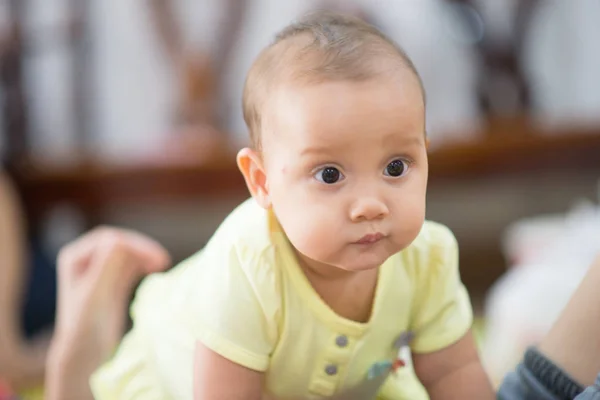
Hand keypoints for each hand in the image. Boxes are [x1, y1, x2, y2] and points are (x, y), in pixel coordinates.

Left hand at [45, 227, 169, 399]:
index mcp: (74, 256)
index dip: (133, 244)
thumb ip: (106, 265)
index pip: (109, 239)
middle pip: (120, 243)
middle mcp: (85, 260)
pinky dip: (143, 263)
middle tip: (163, 260)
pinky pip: (130, 264)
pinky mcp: (112, 281)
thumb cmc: (86, 325)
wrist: (86, 354)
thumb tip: (119, 240)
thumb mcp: (96, 293)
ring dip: (145, 255)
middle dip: (142, 248)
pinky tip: (155, 269)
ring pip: (127, 252)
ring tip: (162, 264)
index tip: (155, 258)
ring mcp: (99, 270)